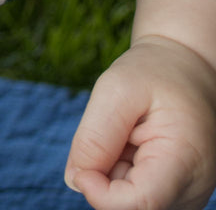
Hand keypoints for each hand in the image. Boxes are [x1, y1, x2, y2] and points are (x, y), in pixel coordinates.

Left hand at [66, 37, 215, 209]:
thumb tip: (74, 180)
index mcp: (184, 160)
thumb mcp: (116, 88)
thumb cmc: (153, 74)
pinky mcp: (175, 195)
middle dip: (105, 180)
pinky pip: (135, 197)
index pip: (140, 205)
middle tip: (114, 135)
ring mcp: (186, 196)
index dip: (101, 196)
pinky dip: (121, 174)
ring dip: (112, 175)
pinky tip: (132, 147)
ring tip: (128, 137)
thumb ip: (95, 136)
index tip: (81, 170)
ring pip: (130, 204)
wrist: (185, 70)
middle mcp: (192, 189)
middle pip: (132, 208)